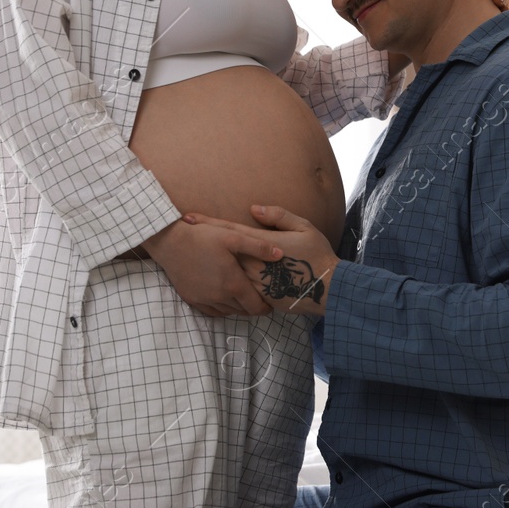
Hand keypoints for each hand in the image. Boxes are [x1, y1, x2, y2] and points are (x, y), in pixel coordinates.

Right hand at [140, 217, 281, 317]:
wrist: (169, 241)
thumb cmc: (202, 236)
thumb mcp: (233, 236)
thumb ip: (259, 247)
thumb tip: (281, 254)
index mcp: (233, 284)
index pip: (255, 307)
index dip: (266, 308)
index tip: (270, 303)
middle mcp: (219, 297)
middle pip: (243, 311)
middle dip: (253, 306)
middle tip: (258, 297)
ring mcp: (204, 300)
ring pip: (228, 312)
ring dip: (237, 307)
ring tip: (242, 294)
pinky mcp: (191, 299)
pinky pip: (211, 311)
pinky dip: (221, 307)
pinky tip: (223, 295)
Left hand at [183, 205, 337, 317]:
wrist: (328, 289)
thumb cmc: (318, 255)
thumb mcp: (304, 227)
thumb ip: (278, 216)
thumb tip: (253, 209)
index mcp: (262, 245)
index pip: (229, 232)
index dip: (208, 224)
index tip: (188, 217)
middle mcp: (254, 265)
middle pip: (221, 252)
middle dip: (201, 243)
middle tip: (180, 234)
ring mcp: (255, 284)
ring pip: (226, 272)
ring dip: (208, 263)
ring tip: (189, 255)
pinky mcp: (260, 298)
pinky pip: (237, 290)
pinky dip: (222, 282)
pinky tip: (210, 279)